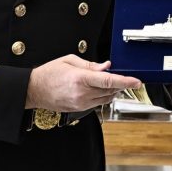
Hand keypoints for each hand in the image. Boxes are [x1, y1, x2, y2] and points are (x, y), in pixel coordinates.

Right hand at [26, 55, 141, 112]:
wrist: (34, 90)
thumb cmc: (49, 73)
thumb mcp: (70, 60)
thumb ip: (91, 65)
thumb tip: (107, 66)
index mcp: (80, 78)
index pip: (109, 80)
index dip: (126, 81)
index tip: (137, 81)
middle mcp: (82, 93)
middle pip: (111, 90)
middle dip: (119, 83)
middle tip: (122, 76)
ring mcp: (81, 103)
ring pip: (106, 98)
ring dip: (112, 90)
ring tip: (109, 81)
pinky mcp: (80, 109)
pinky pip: (98, 103)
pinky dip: (103, 96)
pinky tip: (99, 89)